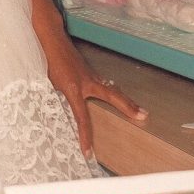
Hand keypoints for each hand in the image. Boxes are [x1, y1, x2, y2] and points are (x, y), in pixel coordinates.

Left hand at [36, 24, 147, 161]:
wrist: (52, 41)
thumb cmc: (49, 63)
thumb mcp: (51, 85)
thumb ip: (59, 98)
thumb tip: (62, 111)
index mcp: (74, 89)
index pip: (82, 118)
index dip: (85, 136)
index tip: (88, 152)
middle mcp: (87, 82)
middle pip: (112, 96)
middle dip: (127, 107)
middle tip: (143, 116)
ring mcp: (91, 75)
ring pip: (111, 89)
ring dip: (126, 100)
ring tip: (140, 111)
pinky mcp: (91, 72)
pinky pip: (105, 84)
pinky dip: (115, 92)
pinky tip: (121, 98)